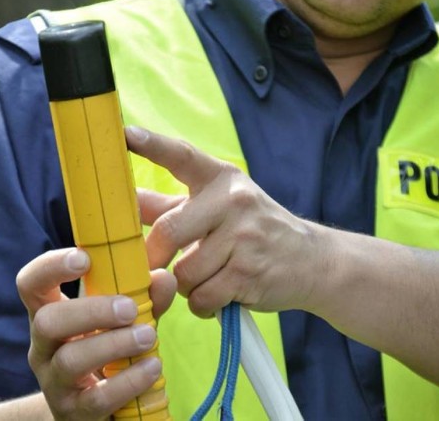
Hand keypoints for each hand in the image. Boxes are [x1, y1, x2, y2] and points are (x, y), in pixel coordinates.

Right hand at [16, 248, 175, 419]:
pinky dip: (128, 381)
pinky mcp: (73, 413)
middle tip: (129, 308)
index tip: (84, 258)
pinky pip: (96, 398)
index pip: (31, 283)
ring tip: (149, 337)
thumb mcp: (123, 322)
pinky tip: (151, 368)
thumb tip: (164, 277)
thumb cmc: (107, 353)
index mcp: (50, 314)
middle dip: (91, 311)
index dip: (50, 266)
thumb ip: (144, 298)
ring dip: (114, 344)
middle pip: (47, 321)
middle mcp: (43, 347)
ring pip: (70, 360)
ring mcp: (54, 383)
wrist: (93, 410)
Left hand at [127, 126, 328, 317]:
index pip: (183, 157)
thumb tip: (126, 199)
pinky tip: (221, 294)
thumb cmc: (253, 230)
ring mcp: (244, 238)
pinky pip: (202, 298)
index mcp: (222, 179)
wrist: (312, 261)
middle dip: (156, 256)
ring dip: (187, 285)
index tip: (126, 134)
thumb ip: (170, 205)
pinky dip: (203, 304)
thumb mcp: (218, 207)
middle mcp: (234, 202)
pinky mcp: (249, 274)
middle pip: (168, 232)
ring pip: (183, 274)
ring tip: (210, 276)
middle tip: (159, 264)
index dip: (153, 145)